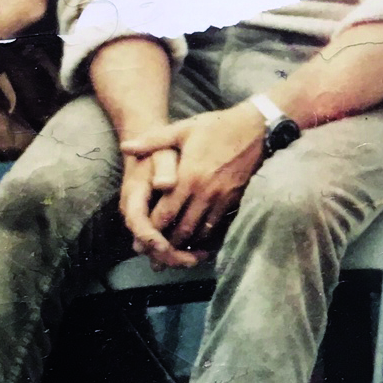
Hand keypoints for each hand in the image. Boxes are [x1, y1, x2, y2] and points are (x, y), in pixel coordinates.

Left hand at [118, 105, 268, 266]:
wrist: (257, 128)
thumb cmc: (217, 127)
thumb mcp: (183, 129)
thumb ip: (152, 140)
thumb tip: (126, 147)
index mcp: (188, 177)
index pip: (165, 213)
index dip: (151, 229)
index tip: (141, 239)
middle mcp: (204, 193)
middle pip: (182, 229)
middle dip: (167, 244)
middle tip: (155, 256)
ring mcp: (221, 199)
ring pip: (200, 232)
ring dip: (186, 244)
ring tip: (172, 253)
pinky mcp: (234, 201)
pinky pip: (217, 226)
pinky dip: (205, 237)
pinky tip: (196, 241)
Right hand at [119, 150, 197, 269]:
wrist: (153, 149)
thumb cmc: (161, 151)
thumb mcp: (163, 153)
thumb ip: (164, 168)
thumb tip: (165, 184)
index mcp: (133, 195)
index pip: (137, 222)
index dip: (150, 238)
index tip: (166, 247)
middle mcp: (134, 213)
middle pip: (144, 244)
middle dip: (168, 255)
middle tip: (193, 260)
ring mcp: (142, 221)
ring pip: (153, 248)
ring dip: (175, 257)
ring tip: (201, 257)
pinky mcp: (152, 224)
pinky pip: (161, 244)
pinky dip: (178, 251)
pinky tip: (200, 251)